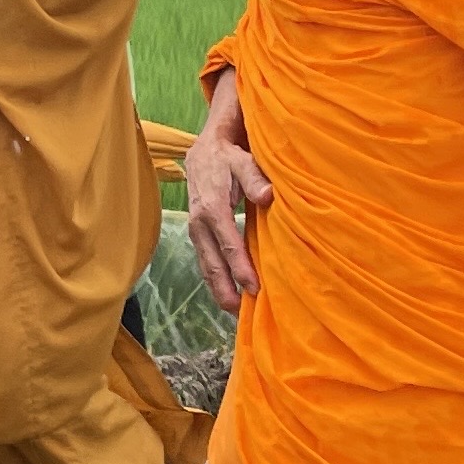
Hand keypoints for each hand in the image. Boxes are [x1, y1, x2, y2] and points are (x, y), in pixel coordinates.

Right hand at [182, 78, 271, 310]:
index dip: (241, 269)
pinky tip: (224, 293)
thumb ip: (255, 178)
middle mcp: (199, 223)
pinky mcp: (197, 233)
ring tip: (233, 311)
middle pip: (212, 263)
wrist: (204, 150)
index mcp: (212, 209)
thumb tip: (268, 195)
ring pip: (205, 266)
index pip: (229, 246)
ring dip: (217, 289)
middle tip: (240, 313)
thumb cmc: (228, 157)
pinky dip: (213, 279)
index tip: (255, 289)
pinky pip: (204, 260)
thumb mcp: (243, 161)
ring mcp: (195, 229)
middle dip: (225, 290)